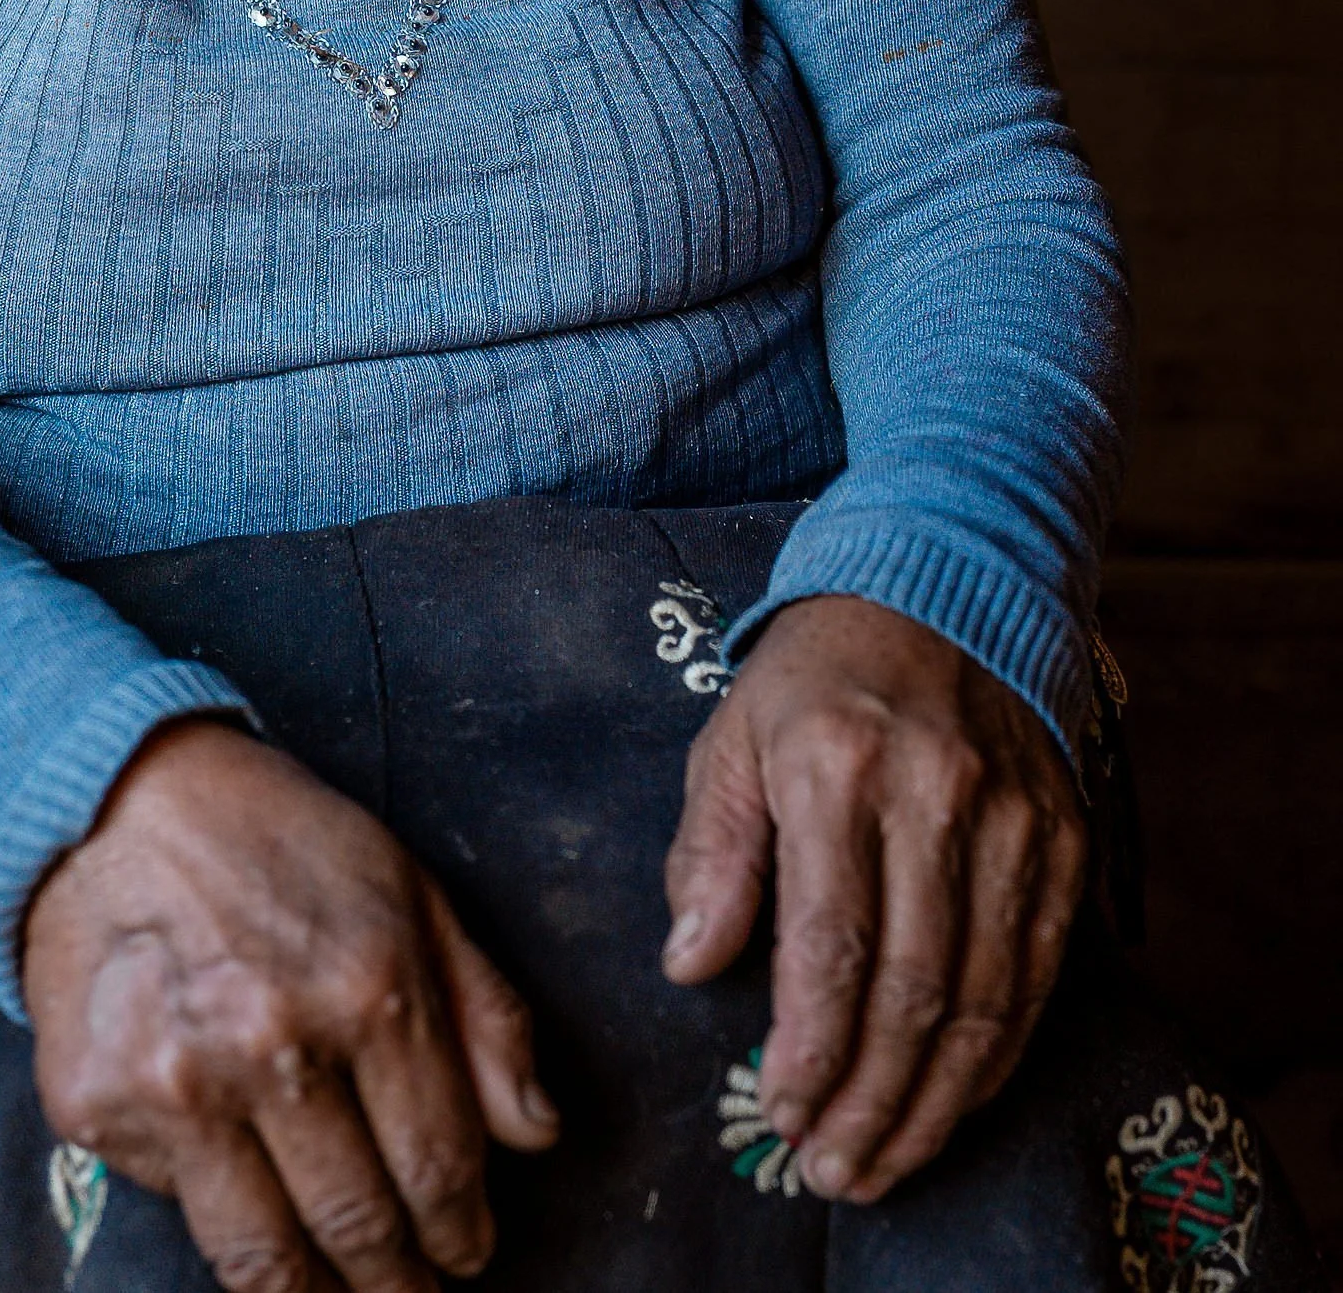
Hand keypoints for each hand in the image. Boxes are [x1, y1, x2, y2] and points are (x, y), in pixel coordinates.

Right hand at [23, 718, 559, 1292]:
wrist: (118, 795)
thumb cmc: (277, 839)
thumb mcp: (410, 891)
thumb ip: (485, 1015)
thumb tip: (536, 1132)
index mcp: (368, 987)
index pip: (437, 1168)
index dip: (460, 1232)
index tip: (465, 1253)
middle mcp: (272, 1046)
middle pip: (358, 1228)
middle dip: (396, 1282)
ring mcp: (177, 1084)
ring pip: (264, 1258)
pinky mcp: (99, 1106)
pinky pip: (178, 1206)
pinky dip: (217, 1211)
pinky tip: (243, 1188)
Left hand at [661, 594, 1085, 1204]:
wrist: (940, 584)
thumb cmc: (815, 676)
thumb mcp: (731, 737)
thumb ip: (711, 852)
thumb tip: (691, 964)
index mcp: (835, 764)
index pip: (829, 944)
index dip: (809, 1048)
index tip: (780, 1112)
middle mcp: (935, 792)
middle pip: (910, 990)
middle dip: (869, 1101)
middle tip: (833, 1170)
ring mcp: (1012, 817)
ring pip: (983, 999)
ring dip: (935, 1103)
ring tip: (886, 1161)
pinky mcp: (1062, 836)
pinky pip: (1037, 974)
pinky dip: (999, 1054)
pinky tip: (956, 1099)